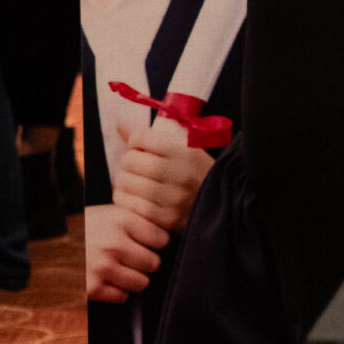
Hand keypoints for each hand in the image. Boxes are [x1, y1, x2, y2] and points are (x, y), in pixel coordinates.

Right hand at [85, 203, 168, 302]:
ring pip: (141, 282)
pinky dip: (117, 292)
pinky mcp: (91, 287)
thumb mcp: (107, 213)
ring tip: (119, 270)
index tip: (148, 244)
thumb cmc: (79, 230)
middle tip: (131, 259)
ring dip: (133, 279)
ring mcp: (103, 266)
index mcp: (121, 220)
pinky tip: (106, 281)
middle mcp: (114, 243)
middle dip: (145, 263)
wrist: (42, 247)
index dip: (156, 243)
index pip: (162, 239)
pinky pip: (121, 296)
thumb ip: (136, 220)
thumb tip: (168, 232)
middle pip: (154, 263)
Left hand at [111, 115, 213, 232]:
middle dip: (129, 161)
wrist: (223, 201)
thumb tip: (120, 125)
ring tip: (137, 181)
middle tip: (138, 166)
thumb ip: (150, 136)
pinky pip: (127, 205)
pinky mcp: (166, 218)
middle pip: (129, 160)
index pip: (140, 138)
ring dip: (125, 181)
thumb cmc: (196, 169)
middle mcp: (180, 173)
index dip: (137, 141)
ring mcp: (173, 198)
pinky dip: (126, 199)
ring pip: (124, 183)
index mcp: (186, 150)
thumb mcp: (184, 146)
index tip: (144, 147)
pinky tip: (137, 197)